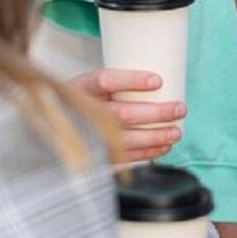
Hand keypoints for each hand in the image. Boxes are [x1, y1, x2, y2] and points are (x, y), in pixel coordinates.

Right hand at [67, 69, 184, 162]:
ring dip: (156, 136)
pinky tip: (165, 146)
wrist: (56, 123)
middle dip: (156, 113)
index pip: (105, 80)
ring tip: (176, 132)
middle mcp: (83, 111)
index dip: (132, 81)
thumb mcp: (92, 84)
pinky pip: (124, 156)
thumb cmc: (85, 99)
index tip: (158, 81)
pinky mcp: (96, 153)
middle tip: (180, 109)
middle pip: (122, 113)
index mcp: (82, 87)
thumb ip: (117, 83)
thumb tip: (160, 83)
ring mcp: (88, 136)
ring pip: (125, 138)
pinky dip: (148, 153)